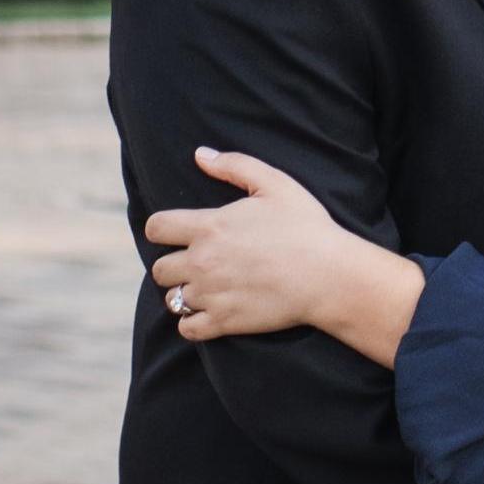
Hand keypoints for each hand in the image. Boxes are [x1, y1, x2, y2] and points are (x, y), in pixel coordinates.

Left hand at [145, 149, 421, 365]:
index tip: (176, 233)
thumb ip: (233, 165)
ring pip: (173, 299)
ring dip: (185, 293)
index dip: (162, 229)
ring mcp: (211, 295)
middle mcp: (202, 262)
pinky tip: (210, 312)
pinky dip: (193, 323)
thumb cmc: (305, 226)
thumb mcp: (274, 184)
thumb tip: (200, 155)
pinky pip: (187, 328)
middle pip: (159, 269)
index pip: (156, 228)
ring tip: (207, 287)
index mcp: (209, 227)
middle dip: (174, 264)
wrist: (328, 275)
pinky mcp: (224, 322)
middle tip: (196, 262)